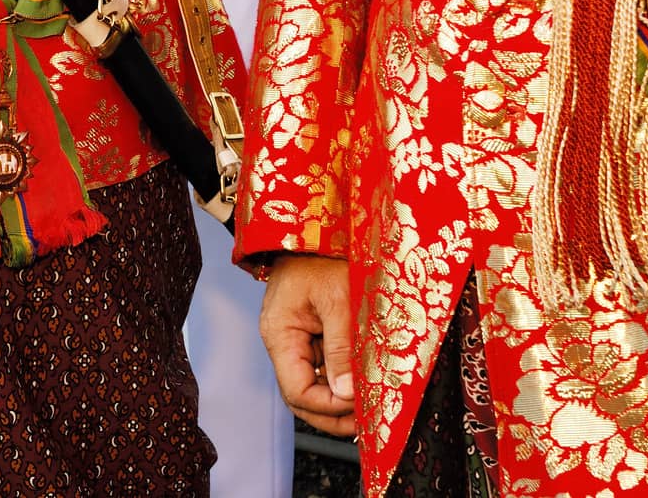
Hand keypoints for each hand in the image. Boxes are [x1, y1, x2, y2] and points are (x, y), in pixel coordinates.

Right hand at [260, 254, 355, 435]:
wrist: (315, 225)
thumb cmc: (322, 253)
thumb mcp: (338, 299)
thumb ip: (341, 348)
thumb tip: (346, 393)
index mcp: (280, 334)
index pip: (297, 391)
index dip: (328, 406)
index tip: (358, 406)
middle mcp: (283, 340)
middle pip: (300, 395)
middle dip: (331, 414)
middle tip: (365, 423)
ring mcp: (296, 336)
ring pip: (312, 383)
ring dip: (338, 400)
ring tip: (367, 408)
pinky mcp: (310, 329)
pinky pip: (322, 364)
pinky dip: (340, 378)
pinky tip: (361, 384)